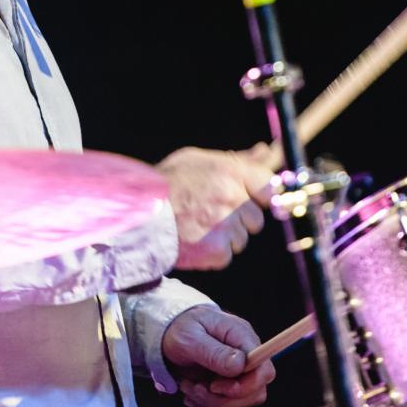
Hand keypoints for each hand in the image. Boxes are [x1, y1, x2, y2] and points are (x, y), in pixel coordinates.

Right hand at [156, 145, 275, 270]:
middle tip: (210, 214)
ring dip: (225, 237)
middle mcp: (232, 199)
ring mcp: (225, 227)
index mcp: (230, 173)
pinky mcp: (215, 251)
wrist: (136, 214)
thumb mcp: (197, 159)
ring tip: (197, 227)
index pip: (269, 187)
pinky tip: (193, 240)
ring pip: (241, 239)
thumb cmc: (164, 183)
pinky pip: (226, 255)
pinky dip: (212, 253)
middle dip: (239, 220)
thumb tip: (263, 151)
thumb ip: (235, 159)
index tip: (248, 200)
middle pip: (256, 219)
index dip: (259, 196)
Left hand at [161, 306, 275, 406]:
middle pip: (256, 391)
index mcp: (241, 337)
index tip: (215, 386)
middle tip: (197, 388)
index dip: (246, 386)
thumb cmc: (179, 327)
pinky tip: (190, 391)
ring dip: (211, 403)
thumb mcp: (190, 337)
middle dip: (224, 399)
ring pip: (240, 403)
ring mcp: (237, 372)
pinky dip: (206, 405)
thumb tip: (240, 365)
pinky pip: (225, 406)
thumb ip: (215, 352)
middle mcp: (245, 355)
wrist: (166, 330)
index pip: (264, 370)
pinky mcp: (227, 384)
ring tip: (188, 387)